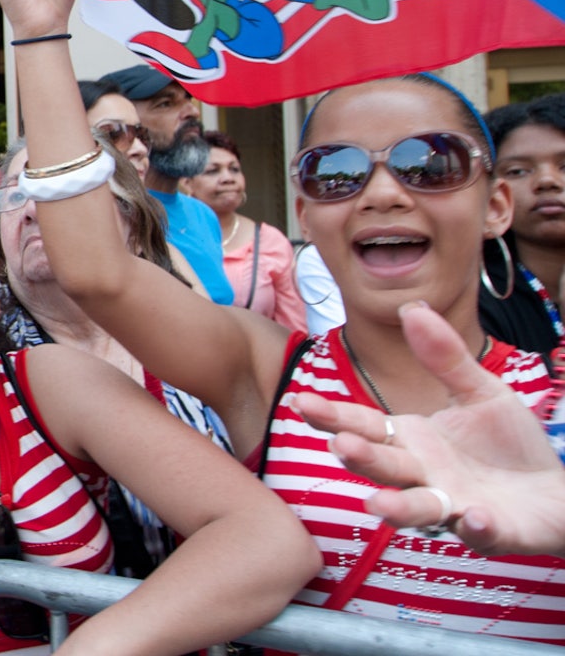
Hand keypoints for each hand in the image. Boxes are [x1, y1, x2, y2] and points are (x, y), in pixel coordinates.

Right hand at [294, 302, 564, 556]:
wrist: (557, 489)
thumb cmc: (510, 445)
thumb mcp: (479, 391)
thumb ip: (444, 356)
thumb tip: (412, 308)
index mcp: (413, 440)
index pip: (364, 426)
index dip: (334, 416)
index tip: (303, 401)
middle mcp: (423, 475)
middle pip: (385, 468)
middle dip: (363, 460)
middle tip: (342, 447)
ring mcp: (454, 505)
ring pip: (419, 509)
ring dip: (400, 509)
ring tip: (380, 506)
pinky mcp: (492, 531)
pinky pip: (480, 533)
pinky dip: (475, 528)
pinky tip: (473, 516)